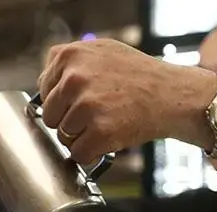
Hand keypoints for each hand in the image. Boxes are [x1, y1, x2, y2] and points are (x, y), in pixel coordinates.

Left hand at [38, 39, 215, 162]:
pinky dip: (92, 154)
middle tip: (96, 116)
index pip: (44, 90)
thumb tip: (45, 84)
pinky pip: (78, 154)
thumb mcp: (102, 51)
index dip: (63, 102)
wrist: (173, 95)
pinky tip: (108, 140)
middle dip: (70, 121)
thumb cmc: (141, 75)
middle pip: (51, 116)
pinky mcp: (100, 132)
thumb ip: (71, 63)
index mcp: (70, 56)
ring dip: (82, 138)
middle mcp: (74, 78)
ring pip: (63, 137)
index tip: (80, 103)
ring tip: (107, 124)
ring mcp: (86, 106)